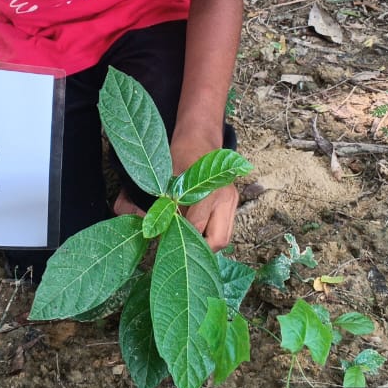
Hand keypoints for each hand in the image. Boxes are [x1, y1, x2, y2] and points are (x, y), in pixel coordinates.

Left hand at [170, 131, 238, 250]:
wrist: (201, 137)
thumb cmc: (182, 154)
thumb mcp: (169, 178)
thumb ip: (165, 205)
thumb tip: (153, 230)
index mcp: (210, 191)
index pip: (196, 227)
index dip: (180, 237)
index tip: (164, 240)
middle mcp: (226, 198)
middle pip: (219, 240)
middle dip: (200, 249)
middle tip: (180, 247)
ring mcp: (233, 201)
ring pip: (224, 237)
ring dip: (206, 243)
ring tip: (187, 239)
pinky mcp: (233, 202)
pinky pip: (225, 227)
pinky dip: (211, 233)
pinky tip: (196, 229)